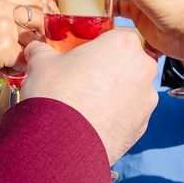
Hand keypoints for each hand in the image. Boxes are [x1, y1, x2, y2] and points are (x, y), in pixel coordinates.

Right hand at [0, 0, 43, 97]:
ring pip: (32, 41)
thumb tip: (43, 28)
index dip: (43, 17)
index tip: (45, 31)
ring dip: (23, 56)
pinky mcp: (3, 45)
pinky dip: (14, 70)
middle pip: (38, 19)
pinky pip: (24, 60)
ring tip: (0, 61)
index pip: (32, 1)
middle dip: (39, 37)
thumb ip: (6, 18)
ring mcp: (1, 24)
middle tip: (28, 52)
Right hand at [22, 30, 157, 164]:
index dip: (97, 48)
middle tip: (84, 82)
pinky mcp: (144, 124)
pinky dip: (116, 117)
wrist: (62, 145)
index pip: (114, 37)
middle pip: (127, 62)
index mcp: (123, 43)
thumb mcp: (42, 64)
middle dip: (109, 70)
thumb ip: (42, 51)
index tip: (83, 59)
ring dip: (115, 94)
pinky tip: (94, 123)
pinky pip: (130, 114)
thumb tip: (35, 49)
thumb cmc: (55, 94)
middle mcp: (143, 67)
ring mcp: (147, 98)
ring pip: (131, 89)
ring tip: (87, 106)